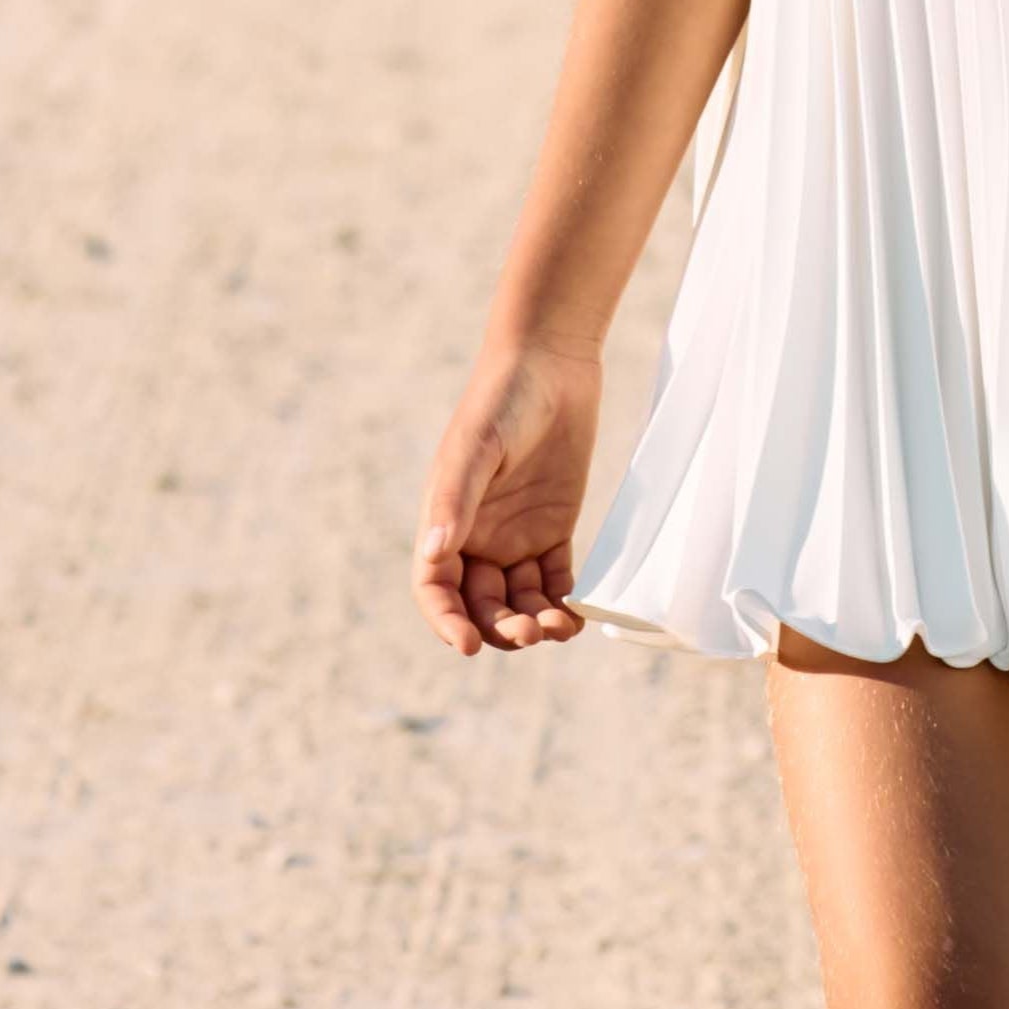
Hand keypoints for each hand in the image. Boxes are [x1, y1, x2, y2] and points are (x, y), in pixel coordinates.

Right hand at [413, 339, 601, 655]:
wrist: (551, 363)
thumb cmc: (500, 400)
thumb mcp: (475, 448)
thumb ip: (455, 500)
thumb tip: (435, 554)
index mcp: (446, 523)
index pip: (436, 589)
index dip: (447, 622)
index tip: (467, 645)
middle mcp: (478, 538)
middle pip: (481, 604)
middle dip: (499, 628)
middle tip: (529, 632)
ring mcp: (517, 535)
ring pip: (519, 599)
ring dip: (533, 621)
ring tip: (557, 629)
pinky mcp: (554, 527)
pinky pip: (554, 578)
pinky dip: (561, 601)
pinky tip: (573, 615)